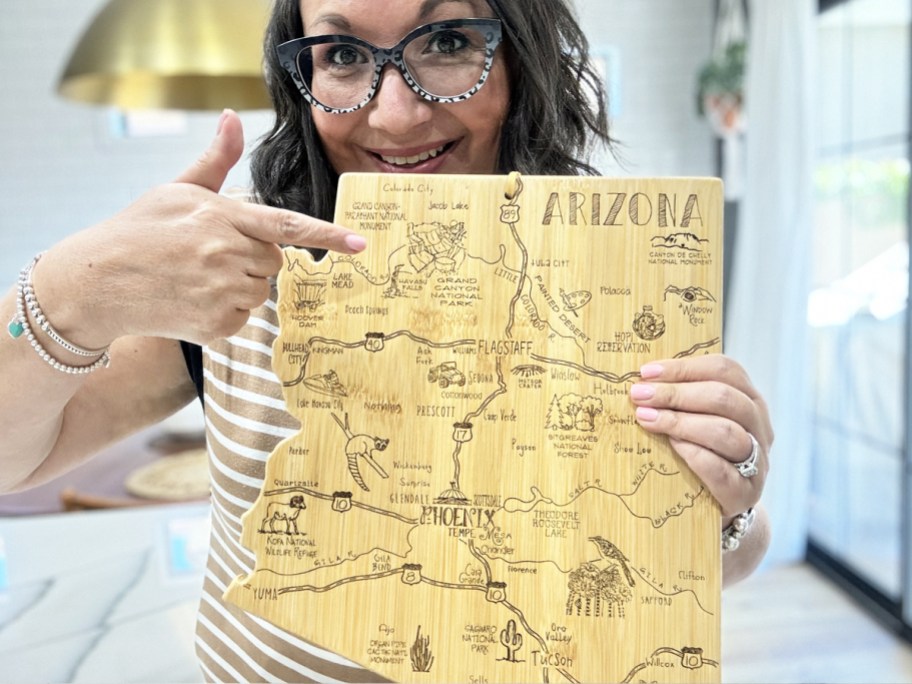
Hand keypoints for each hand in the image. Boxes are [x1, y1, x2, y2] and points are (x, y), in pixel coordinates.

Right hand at [35, 110, 365, 347]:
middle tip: (210, 255)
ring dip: (239, 287)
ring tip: (196, 278)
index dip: (327, 234)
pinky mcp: (216, 326)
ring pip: (260, 292)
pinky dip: (225, 313)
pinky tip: (193, 300)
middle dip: (252, 259)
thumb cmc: (140, 230)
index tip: (359, 243)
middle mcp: (227, 255)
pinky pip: (243, 319)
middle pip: (273, 262)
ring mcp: (222, 292)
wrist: (98, 282)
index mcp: (223, 217)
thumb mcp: (176, 189)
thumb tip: (233, 117)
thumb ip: (215, 160)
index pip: (287, 225)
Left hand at [628, 354, 771, 517]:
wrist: (718, 508)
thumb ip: (680, 399)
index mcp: (748, 398)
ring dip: (681, 422)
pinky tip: (670, 446)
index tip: (646, 372)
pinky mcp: (746, 492)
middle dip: (676, 393)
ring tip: (646, 419)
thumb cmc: (700, 454)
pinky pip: (721, 470)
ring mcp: (758, 460)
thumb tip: (642, 380)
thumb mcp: (696, 420)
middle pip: (724, 398)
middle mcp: (759, 426)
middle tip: (639, 395)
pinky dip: (693, 454)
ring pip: (726, 431)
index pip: (724, 369)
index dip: (684, 367)